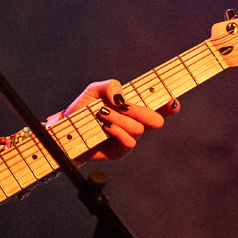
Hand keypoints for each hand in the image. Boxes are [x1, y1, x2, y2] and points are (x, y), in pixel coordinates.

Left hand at [57, 79, 178, 161]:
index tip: (173, 101)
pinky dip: (117, 131)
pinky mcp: (120, 151)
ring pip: (139, 129)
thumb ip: (109, 86)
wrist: (65, 131)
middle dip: (142, 111)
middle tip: (124, 107)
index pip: (157, 106)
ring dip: (120, 119)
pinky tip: (105, 126)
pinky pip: (129, 142)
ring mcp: (128, 137)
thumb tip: (121, 97)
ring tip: (102, 114)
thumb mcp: (93, 91)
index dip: (168, 105)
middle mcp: (134, 122)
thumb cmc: (81, 110)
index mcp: (132, 107)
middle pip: (155, 119)